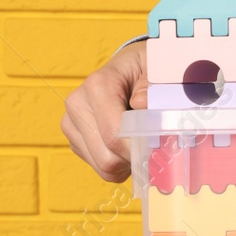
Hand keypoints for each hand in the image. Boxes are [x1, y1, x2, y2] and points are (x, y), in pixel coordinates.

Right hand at [61, 40, 147, 181]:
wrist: (129, 68)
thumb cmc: (147, 69)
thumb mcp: (159, 68)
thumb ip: (154, 86)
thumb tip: (141, 103)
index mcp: (98, 86)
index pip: (115, 135)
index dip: (140, 150)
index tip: (163, 151)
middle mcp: (78, 105)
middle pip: (107, 158)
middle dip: (135, 158)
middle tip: (156, 147)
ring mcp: (72, 124)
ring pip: (104, 167)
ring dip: (128, 163)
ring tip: (142, 141)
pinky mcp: (75, 139)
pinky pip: (101, 167)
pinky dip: (121, 164)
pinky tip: (129, 144)